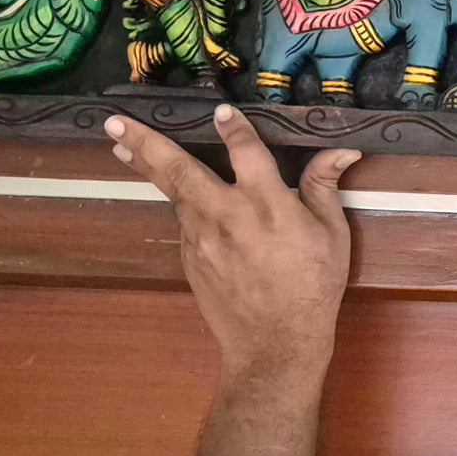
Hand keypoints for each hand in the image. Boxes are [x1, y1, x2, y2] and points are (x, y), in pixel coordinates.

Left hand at [106, 106, 361, 455]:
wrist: (275, 346)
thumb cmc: (312, 287)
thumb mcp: (332, 235)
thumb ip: (325, 188)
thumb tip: (343, 151)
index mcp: (266, 205)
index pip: (246, 153)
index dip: (234, 128)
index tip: (220, 110)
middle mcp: (226, 216)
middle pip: (178, 170)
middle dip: (145, 143)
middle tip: (113, 121)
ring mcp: (202, 239)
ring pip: (172, 193)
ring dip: (146, 166)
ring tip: (122, 145)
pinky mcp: (191, 258)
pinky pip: (184, 221)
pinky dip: (178, 203)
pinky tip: (175, 194)